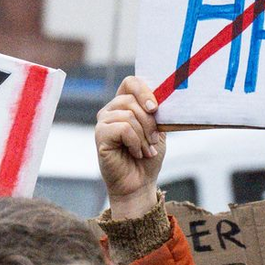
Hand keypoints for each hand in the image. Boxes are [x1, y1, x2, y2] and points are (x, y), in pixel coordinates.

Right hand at [96, 76, 163, 218]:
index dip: (144, 90)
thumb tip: (164, 97)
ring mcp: (103, 123)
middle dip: (149, 122)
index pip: (130, 82)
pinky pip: (123, 128)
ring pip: (128, 115)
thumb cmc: (147, 157)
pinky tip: (135, 152)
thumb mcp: (158, 130)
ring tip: (146, 150)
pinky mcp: (100, 136)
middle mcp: (110, 111)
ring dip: (144, 136)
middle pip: (131, 99)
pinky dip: (135, 142)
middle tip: (154, 140)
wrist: (139, 183)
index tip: (156, 109)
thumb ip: (156, 113)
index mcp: (124, 105)